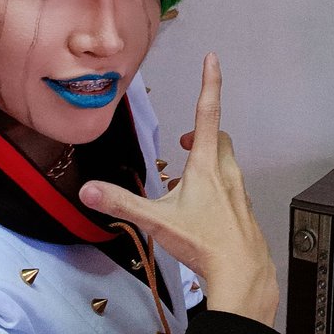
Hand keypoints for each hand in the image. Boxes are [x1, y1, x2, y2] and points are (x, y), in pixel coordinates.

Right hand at [80, 54, 277, 325]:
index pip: (207, 113)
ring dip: (208, 164)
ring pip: (226, 165)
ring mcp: (240, 193)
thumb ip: (121, 204)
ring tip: (186, 184)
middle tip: (182, 144)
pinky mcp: (245, 212)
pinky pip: (233, 190)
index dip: (209, 83)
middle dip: (200, 134)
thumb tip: (89, 191)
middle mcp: (227, 174)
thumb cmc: (205, 244)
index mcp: (206, 166)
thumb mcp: (156, 221)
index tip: (212, 59)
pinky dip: (218, 189)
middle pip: (218, 139)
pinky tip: (204, 212)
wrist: (243, 273)